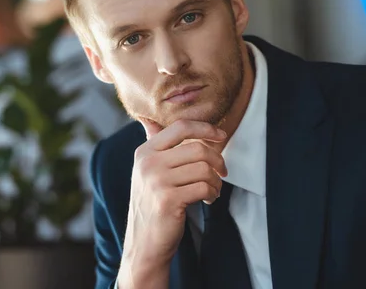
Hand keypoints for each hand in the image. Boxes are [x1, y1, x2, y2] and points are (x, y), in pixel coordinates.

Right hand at [117, 119, 226, 287]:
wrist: (144, 243)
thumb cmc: (152, 205)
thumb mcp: (146, 171)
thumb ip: (153, 146)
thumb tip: (150, 121)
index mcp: (144, 152)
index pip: (180, 127)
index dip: (205, 128)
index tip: (220, 135)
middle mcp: (148, 163)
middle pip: (197, 148)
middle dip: (217, 161)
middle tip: (222, 172)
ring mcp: (156, 181)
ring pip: (204, 169)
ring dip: (216, 181)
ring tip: (213, 189)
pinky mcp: (167, 200)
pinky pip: (204, 187)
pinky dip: (213, 193)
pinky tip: (208, 199)